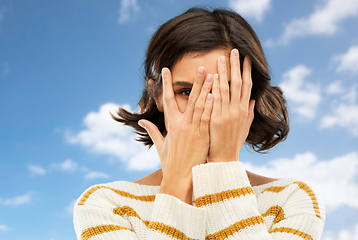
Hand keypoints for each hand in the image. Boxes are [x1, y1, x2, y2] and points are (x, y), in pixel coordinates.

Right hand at [139, 67, 212, 203]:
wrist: (179, 178)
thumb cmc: (170, 163)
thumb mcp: (160, 145)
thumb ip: (152, 131)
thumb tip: (142, 122)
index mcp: (171, 125)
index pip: (168, 100)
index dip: (166, 84)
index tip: (166, 70)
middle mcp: (181, 125)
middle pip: (189, 99)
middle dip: (195, 82)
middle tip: (201, 67)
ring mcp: (192, 131)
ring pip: (200, 106)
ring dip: (207, 90)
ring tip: (213, 75)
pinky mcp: (202, 137)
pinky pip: (207, 118)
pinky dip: (211, 106)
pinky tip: (215, 95)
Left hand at [208, 49, 254, 162]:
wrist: (224, 160)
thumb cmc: (232, 144)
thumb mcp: (243, 128)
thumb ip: (248, 113)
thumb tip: (251, 101)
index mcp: (243, 110)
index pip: (247, 86)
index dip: (246, 71)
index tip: (246, 58)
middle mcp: (237, 111)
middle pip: (238, 84)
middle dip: (236, 66)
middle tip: (234, 51)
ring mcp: (227, 115)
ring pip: (226, 89)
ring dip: (224, 72)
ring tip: (221, 58)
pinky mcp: (216, 120)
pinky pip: (215, 101)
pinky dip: (215, 89)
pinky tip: (213, 77)